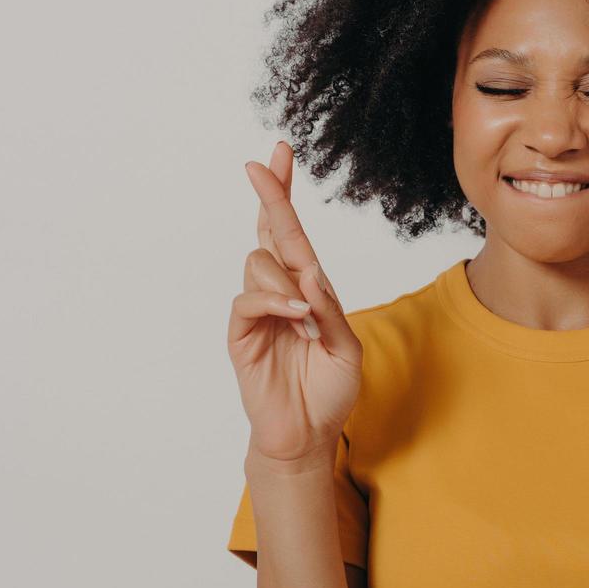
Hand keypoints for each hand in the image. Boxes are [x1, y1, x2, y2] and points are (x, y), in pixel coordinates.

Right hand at [227, 141, 362, 470]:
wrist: (307, 434)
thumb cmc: (329, 392)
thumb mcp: (346, 348)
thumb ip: (331, 310)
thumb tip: (310, 273)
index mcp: (308, 288)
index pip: (294, 233)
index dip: (284, 194)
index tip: (281, 153)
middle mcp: (281, 291)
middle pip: (269, 231)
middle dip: (269, 195)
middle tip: (259, 164)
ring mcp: (259, 310)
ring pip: (260, 263)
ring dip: (288, 282)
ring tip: (308, 321)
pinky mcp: (241, 333)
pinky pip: (248, 299)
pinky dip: (275, 302)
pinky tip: (296, 318)